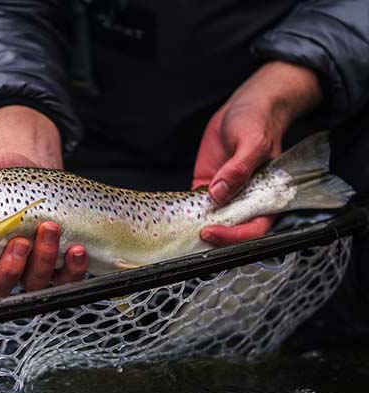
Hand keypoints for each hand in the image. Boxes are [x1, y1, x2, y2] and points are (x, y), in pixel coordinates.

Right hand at [0, 106, 87, 296]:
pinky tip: (76, 249)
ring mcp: (27, 271)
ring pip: (31, 285)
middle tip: (19, 242)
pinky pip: (65, 282)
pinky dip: (73, 269)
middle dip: (7, 270)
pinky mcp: (56, 269)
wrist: (37, 171)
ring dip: (42, 260)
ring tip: (49, 229)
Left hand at [193, 61, 321, 246]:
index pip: (254, 228)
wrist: (245, 107)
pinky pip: (195, 206)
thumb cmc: (258, 121)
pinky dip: (185, 213)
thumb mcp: (253, 141)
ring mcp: (225, 196)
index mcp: (265, 196)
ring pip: (212, 222)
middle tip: (194, 234)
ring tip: (180, 231)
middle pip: (231, 231)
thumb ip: (239, 168)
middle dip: (213, 238)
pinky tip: (174, 215)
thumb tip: (220, 192)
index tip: (213, 231)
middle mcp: (245, 200)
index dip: (234, 236)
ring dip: (196, 228)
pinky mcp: (207, 187)